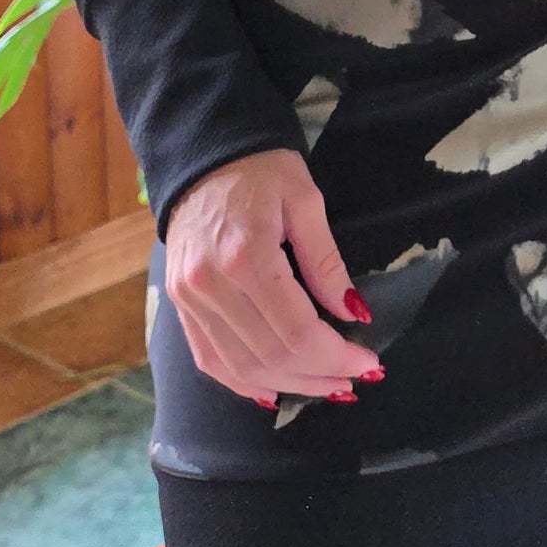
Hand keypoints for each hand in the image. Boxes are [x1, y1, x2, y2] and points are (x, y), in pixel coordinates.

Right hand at [163, 147, 382, 407]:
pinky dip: (244, 382)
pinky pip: (210, 360)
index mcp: (246, 256)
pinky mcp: (177, 305)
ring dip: (287, 386)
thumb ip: (327, 262)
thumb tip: (355, 315)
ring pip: (240, 368)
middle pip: (270, 357)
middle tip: (354, 379)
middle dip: (318, 376)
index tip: (368, 361)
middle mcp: (210, 285)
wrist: (200, 156)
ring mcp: (188, 299)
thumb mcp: (305, 202)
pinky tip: (275, 389)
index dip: (336, 356)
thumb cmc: (259, 170)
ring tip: (325, 387)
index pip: (296, 331)